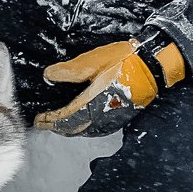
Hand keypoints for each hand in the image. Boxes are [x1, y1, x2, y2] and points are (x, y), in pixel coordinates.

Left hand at [33, 37, 184, 136]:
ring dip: (71, 128)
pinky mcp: (121, 117)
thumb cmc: (126, 60)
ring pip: (86, 130)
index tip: (38, 120)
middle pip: (75, 128)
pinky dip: (84, 127)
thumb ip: (69, 70)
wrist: (154, 65)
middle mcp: (103, 116)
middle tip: (45, 123)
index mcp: (93, 103)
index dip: (50, 120)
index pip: (65, 118)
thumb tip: (48, 75)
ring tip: (59, 123)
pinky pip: (97, 128)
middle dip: (58, 127)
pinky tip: (82, 121)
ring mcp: (113, 119)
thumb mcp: (93, 61)